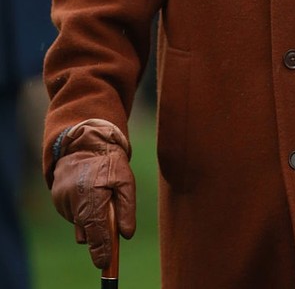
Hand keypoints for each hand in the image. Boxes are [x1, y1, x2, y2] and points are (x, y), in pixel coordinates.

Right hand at [51, 119, 135, 268]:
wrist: (85, 141)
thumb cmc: (109, 160)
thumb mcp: (126, 180)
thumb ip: (126, 208)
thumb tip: (126, 235)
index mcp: (92, 197)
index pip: (96, 233)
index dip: (101, 251)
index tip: (105, 263)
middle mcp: (73, 201)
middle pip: (86, 233)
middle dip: (97, 237)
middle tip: (108, 235)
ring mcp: (62, 200)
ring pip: (79, 224)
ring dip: (89, 220)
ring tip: (99, 198)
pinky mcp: (57, 198)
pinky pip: (71, 214)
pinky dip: (81, 210)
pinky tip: (88, 194)